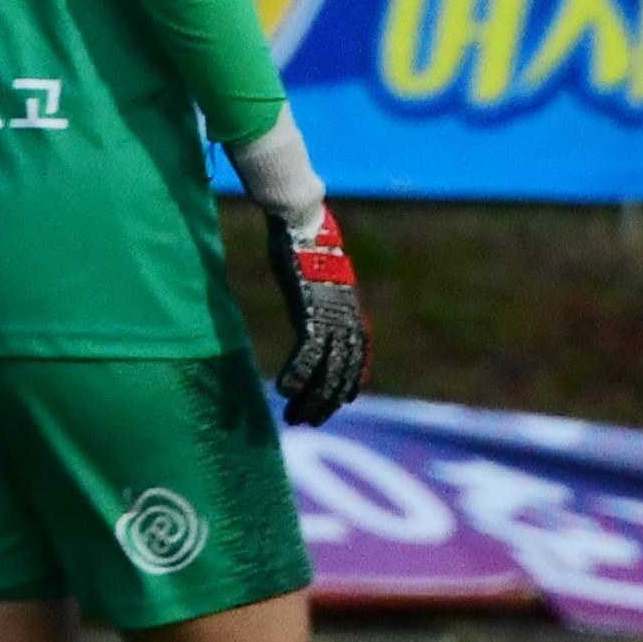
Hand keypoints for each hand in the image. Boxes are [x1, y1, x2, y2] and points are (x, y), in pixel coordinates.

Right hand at [265, 196, 364, 426]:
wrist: (303, 220)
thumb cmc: (306, 238)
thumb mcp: (319, 269)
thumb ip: (321, 287)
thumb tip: (314, 286)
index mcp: (350, 307)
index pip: (360, 354)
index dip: (353, 380)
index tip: (344, 401)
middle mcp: (346, 317)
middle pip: (344, 371)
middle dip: (327, 401)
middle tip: (310, 421)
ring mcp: (330, 316)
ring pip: (328, 371)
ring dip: (311, 398)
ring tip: (295, 417)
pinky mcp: (311, 313)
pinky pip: (307, 355)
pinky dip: (296, 376)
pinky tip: (282, 391)